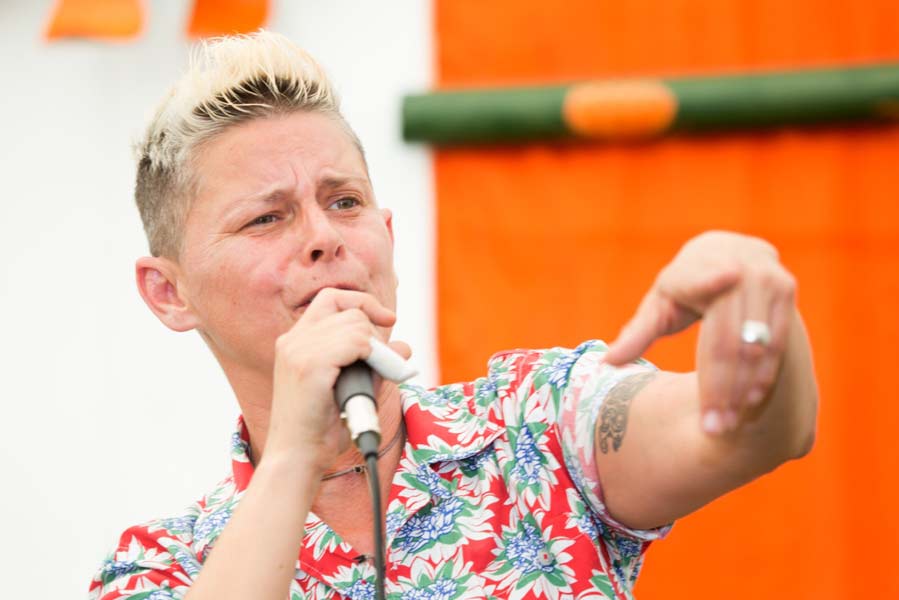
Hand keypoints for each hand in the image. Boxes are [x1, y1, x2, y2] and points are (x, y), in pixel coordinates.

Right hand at [264, 288, 409, 472]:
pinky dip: (372, 356)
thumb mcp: (352, 387)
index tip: (388, 320)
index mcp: (296, 341)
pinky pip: (354, 343)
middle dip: (375, 333)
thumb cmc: (322, 427)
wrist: (298, 457)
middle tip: (383, 364)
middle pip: (348, 310)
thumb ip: (375, 363)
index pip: (332, 297)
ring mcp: (298, 350)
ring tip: (379, 375)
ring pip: (355, 326)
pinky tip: (372, 375)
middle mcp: (293, 340)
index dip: (363, 303)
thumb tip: (404, 346)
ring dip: (377, 349)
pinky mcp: (309, 365)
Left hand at [603, 231, 796, 433]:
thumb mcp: (659, 305)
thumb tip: (606, 363)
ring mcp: (766, 278)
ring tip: (727, 425)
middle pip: (727, 341)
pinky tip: (751, 403)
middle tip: (711, 429)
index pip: (702, 295)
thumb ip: (638, 333)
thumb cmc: (683, 285)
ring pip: (754, 346)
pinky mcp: (786, 289)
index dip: (712, 298)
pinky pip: (776, 341)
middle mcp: (737, 268)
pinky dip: (764, 374)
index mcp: (697, 267)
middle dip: (720, 389)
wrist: (727, 250)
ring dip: (743, 390)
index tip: (725, 296)